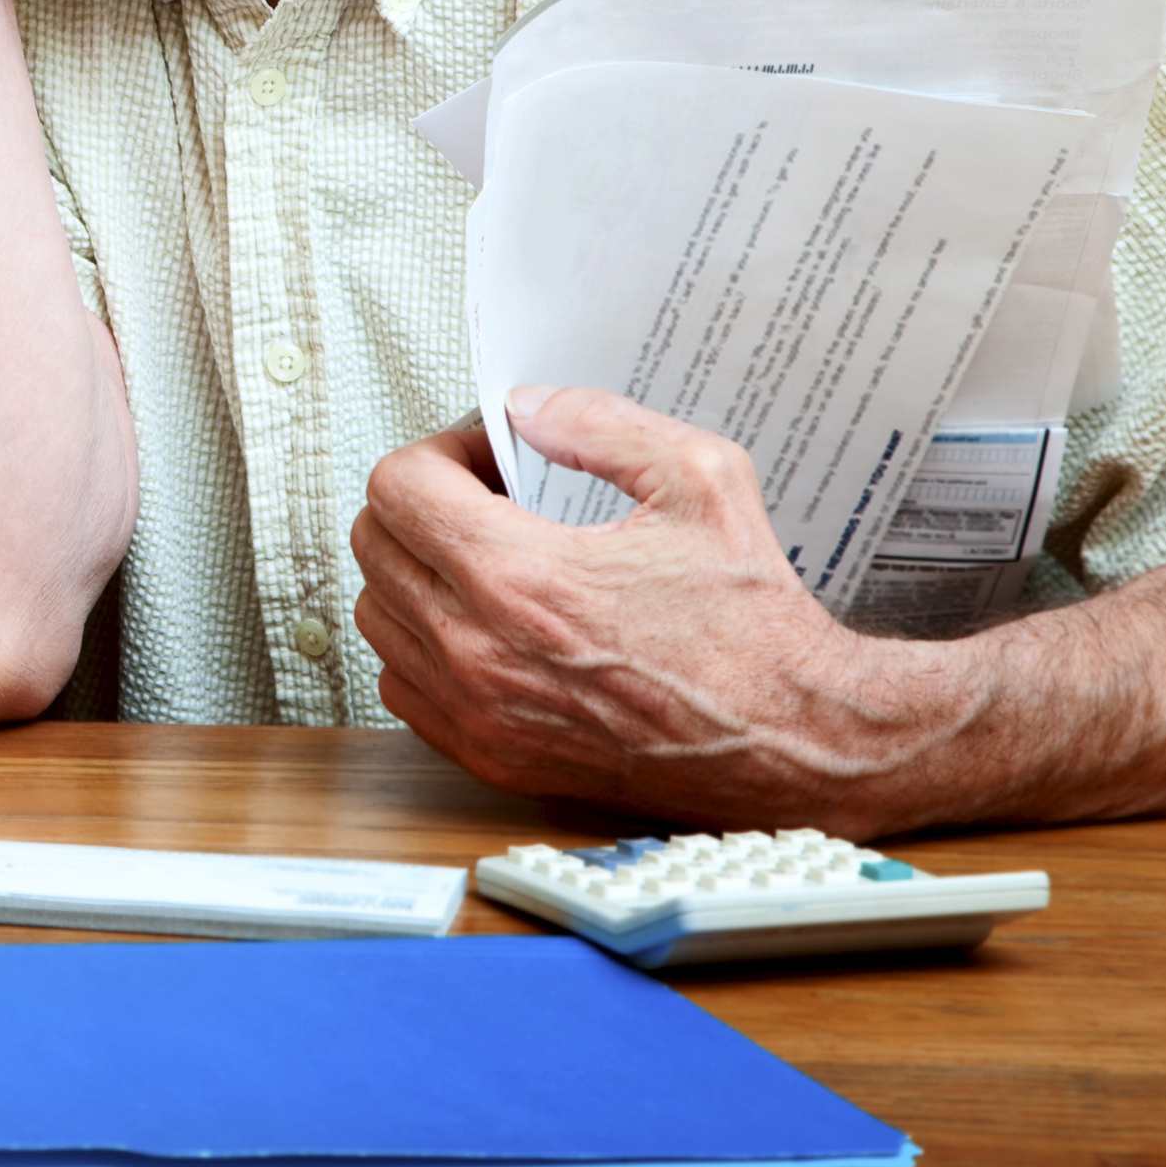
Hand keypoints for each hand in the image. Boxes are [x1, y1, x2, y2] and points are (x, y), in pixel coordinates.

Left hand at [348, 387, 956, 834]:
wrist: (793, 743)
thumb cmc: (755, 624)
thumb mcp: (702, 480)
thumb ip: (601, 424)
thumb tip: (526, 409)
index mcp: (521, 579)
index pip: (397, 487)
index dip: (439, 452)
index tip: (488, 458)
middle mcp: (480, 652)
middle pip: (372, 545)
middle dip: (421, 503)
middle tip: (487, 497)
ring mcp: (478, 714)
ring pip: (376, 615)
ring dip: (415, 571)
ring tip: (488, 558)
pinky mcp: (490, 757)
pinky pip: (401, 683)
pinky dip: (423, 643)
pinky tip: (487, 623)